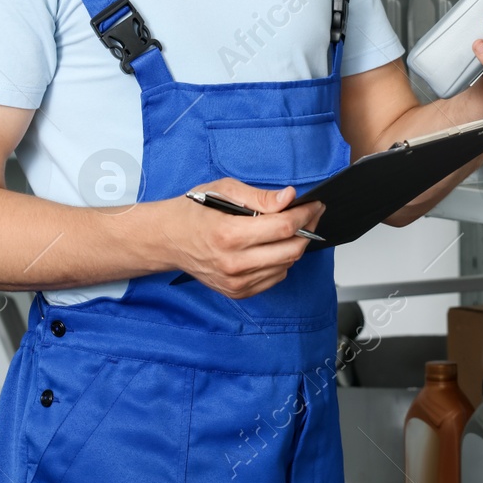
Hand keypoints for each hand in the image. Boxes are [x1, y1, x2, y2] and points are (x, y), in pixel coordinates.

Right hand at [156, 178, 325, 298]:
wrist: (168, 240)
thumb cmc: (194, 211)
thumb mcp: (223, 190)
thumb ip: (259, 196)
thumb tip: (289, 198)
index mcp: (229, 234)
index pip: (283, 227)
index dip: (305, 214)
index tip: (315, 204)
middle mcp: (234, 263)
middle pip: (291, 250)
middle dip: (307, 230)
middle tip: (310, 215)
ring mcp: (236, 282)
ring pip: (286, 265)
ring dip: (295, 245)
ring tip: (290, 228)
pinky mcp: (238, 292)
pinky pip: (274, 277)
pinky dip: (281, 261)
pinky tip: (272, 246)